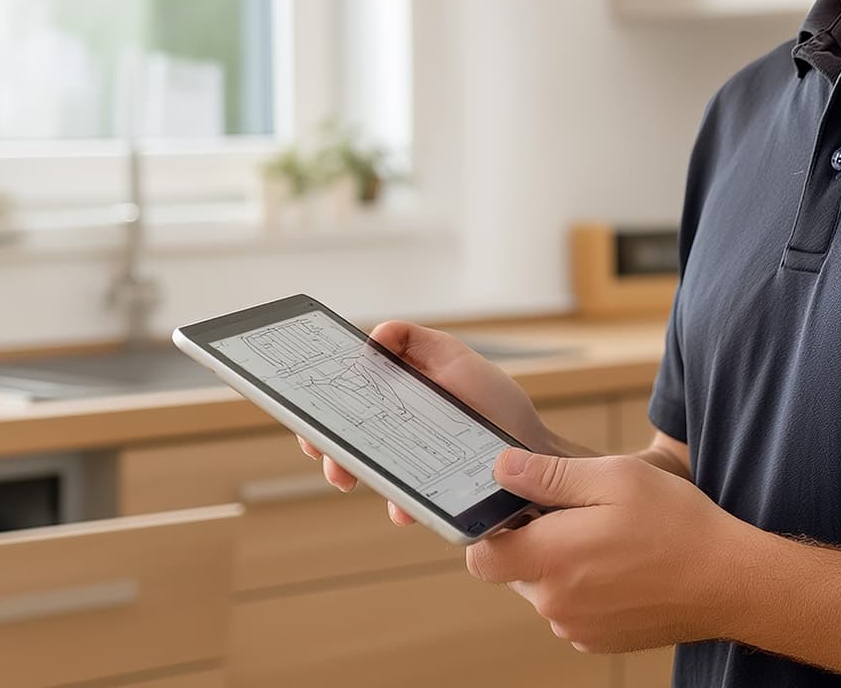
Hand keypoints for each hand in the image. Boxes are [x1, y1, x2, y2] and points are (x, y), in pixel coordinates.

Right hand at [297, 321, 555, 526]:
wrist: (537, 458)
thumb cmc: (498, 406)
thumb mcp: (458, 360)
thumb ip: (417, 340)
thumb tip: (375, 335)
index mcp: (397, 395)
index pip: (346, 395)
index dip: (318, 399)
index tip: (303, 405)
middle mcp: (395, 431)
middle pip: (342, 435)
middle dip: (322, 441)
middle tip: (318, 446)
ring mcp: (407, 467)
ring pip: (363, 470)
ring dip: (348, 472)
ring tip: (347, 477)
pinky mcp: (424, 498)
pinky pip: (401, 503)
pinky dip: (397, 503)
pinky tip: (401, 506)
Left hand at [462, 448, 764, 653]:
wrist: (730, 581)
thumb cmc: (677, 524)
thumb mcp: (614, 478)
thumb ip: (548, 475)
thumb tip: (501, 469)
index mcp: (550, 558)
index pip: (481, 556)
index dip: (492, 530)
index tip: (519, 511)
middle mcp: (554, 602)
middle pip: (514, 571)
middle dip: (534, 544)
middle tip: (578, 518)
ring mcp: (576, 627)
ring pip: (544, 591)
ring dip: (561, 568)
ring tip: (608, 543)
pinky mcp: (598, 641)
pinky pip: (571, 611)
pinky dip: (585, 591)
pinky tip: (621, 570)